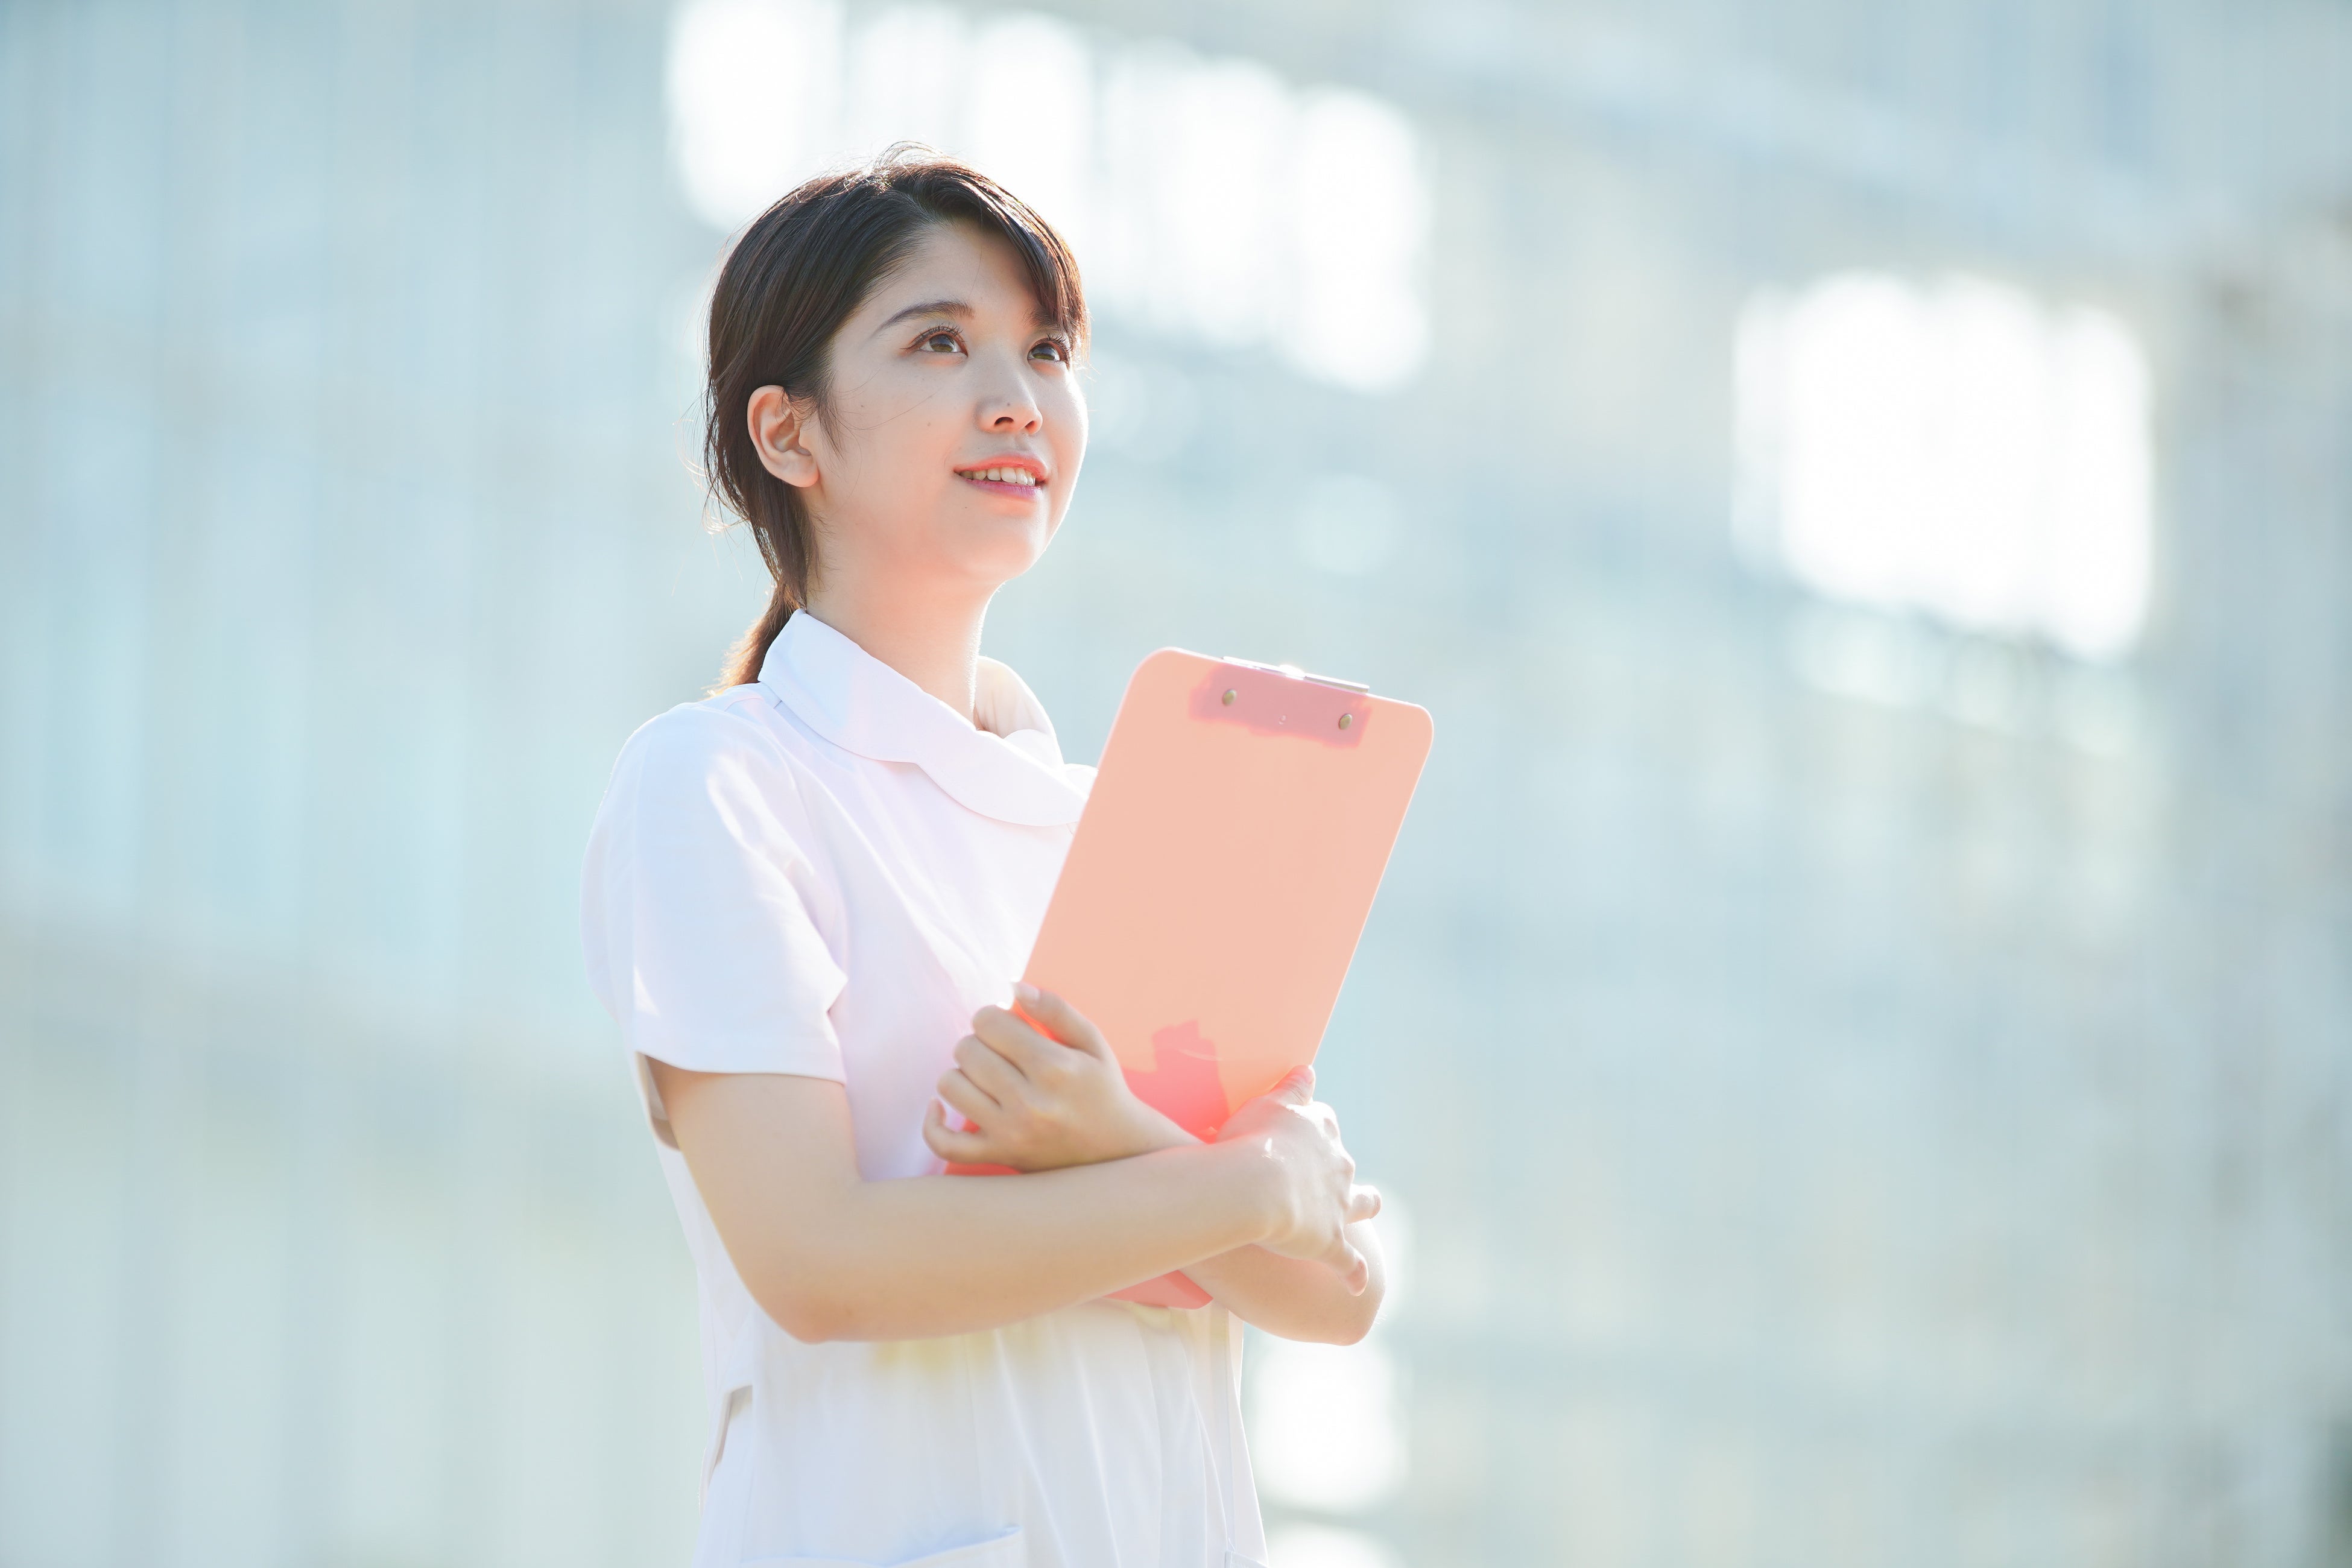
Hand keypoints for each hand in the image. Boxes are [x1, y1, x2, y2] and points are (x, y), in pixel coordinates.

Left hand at [921, 984, 1188, 1171]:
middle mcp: (1030, 1102)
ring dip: (962, 1075)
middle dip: (978, 1043)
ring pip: (951, 1086)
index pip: (988, 1023)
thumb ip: (1055, 1009)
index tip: (1004, 1027)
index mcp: (1054, 1067)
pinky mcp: (999, 1156)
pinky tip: (940, 1106)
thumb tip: (1012, 987)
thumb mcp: (1092, 1042)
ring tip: (985, 1077)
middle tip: (999, 1053)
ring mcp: (1011, 1133)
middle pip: (966, 1050)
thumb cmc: (1102, 1088)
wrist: (1117, 1151)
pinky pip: (944, 1143)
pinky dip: (933, 1123)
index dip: (990, 1017)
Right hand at [1218, 1065, 1382, 1291]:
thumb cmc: (1252, 1141)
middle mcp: (1338, 1165)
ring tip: (1368, 1208)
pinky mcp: (1330, 1242)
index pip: (1324, 1122)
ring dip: (1364, 1206)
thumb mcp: (1269, 1103)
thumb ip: (1292, 1087)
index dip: (1315, 1128)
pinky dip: (1354, 1274)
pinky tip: (1358, 1285)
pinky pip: (1348, 1263)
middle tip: (1323, 1175)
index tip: (1305, 1130)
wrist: (1255, 1187)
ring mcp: (1338, 1206)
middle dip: (1340, 1169)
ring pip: (1361, 1206)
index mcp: (1321, 1130)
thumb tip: (1308, 1068)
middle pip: (1346, 1165)